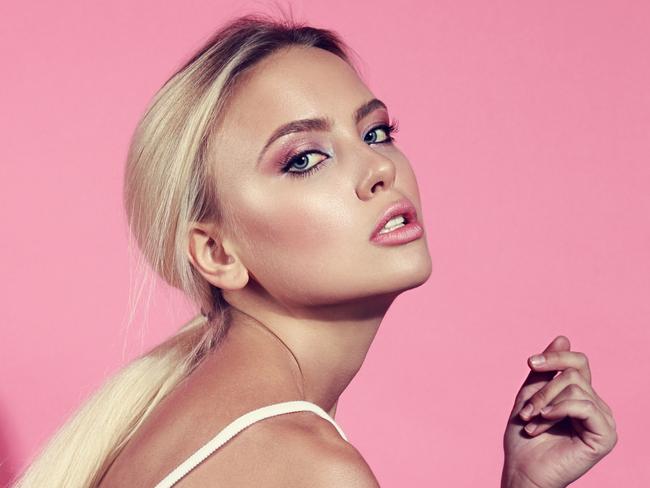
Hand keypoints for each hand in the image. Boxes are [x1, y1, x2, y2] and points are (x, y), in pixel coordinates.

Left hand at [501, 335, 617, 487]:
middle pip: (573, 374)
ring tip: (532, 422)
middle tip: (527, 411)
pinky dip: (559, 409)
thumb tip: (564, 338)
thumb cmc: (525, 436)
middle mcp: (596, 405)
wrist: (523, 469)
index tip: (531, 363)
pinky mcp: (605, 435)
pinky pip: (584, 406)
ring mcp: (603, 420)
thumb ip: (546, 369)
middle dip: (543, 390)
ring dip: (545, 403)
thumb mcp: (531, 394)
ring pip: (575, 388)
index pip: (578, 362)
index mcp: (581, 396)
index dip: (555, 357)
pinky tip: (544, 420)